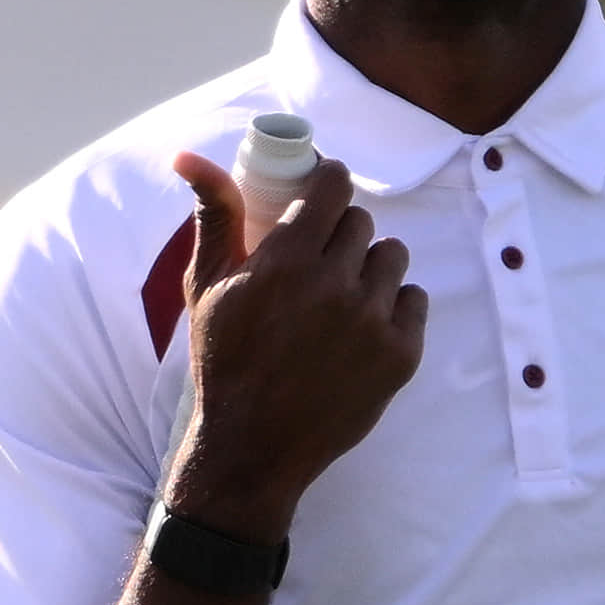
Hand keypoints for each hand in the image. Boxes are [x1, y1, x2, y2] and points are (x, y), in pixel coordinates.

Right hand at [162, 149, 423, 537]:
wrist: (252, 449)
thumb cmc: (223, 363)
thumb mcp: (206, 288)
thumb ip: (214, 215)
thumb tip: (190, 155)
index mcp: (285, 262)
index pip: (334, 186)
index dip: (330, 183)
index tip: (325, 194)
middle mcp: (333, 286)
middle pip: (362, 223)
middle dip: (342, 235)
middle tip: (322, 265)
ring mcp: (372, 322)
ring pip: (392, 257)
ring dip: (370, 269)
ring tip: (344, 297)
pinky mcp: (400, 355)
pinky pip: (414, 300)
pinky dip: (393, 308)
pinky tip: (364, 328)